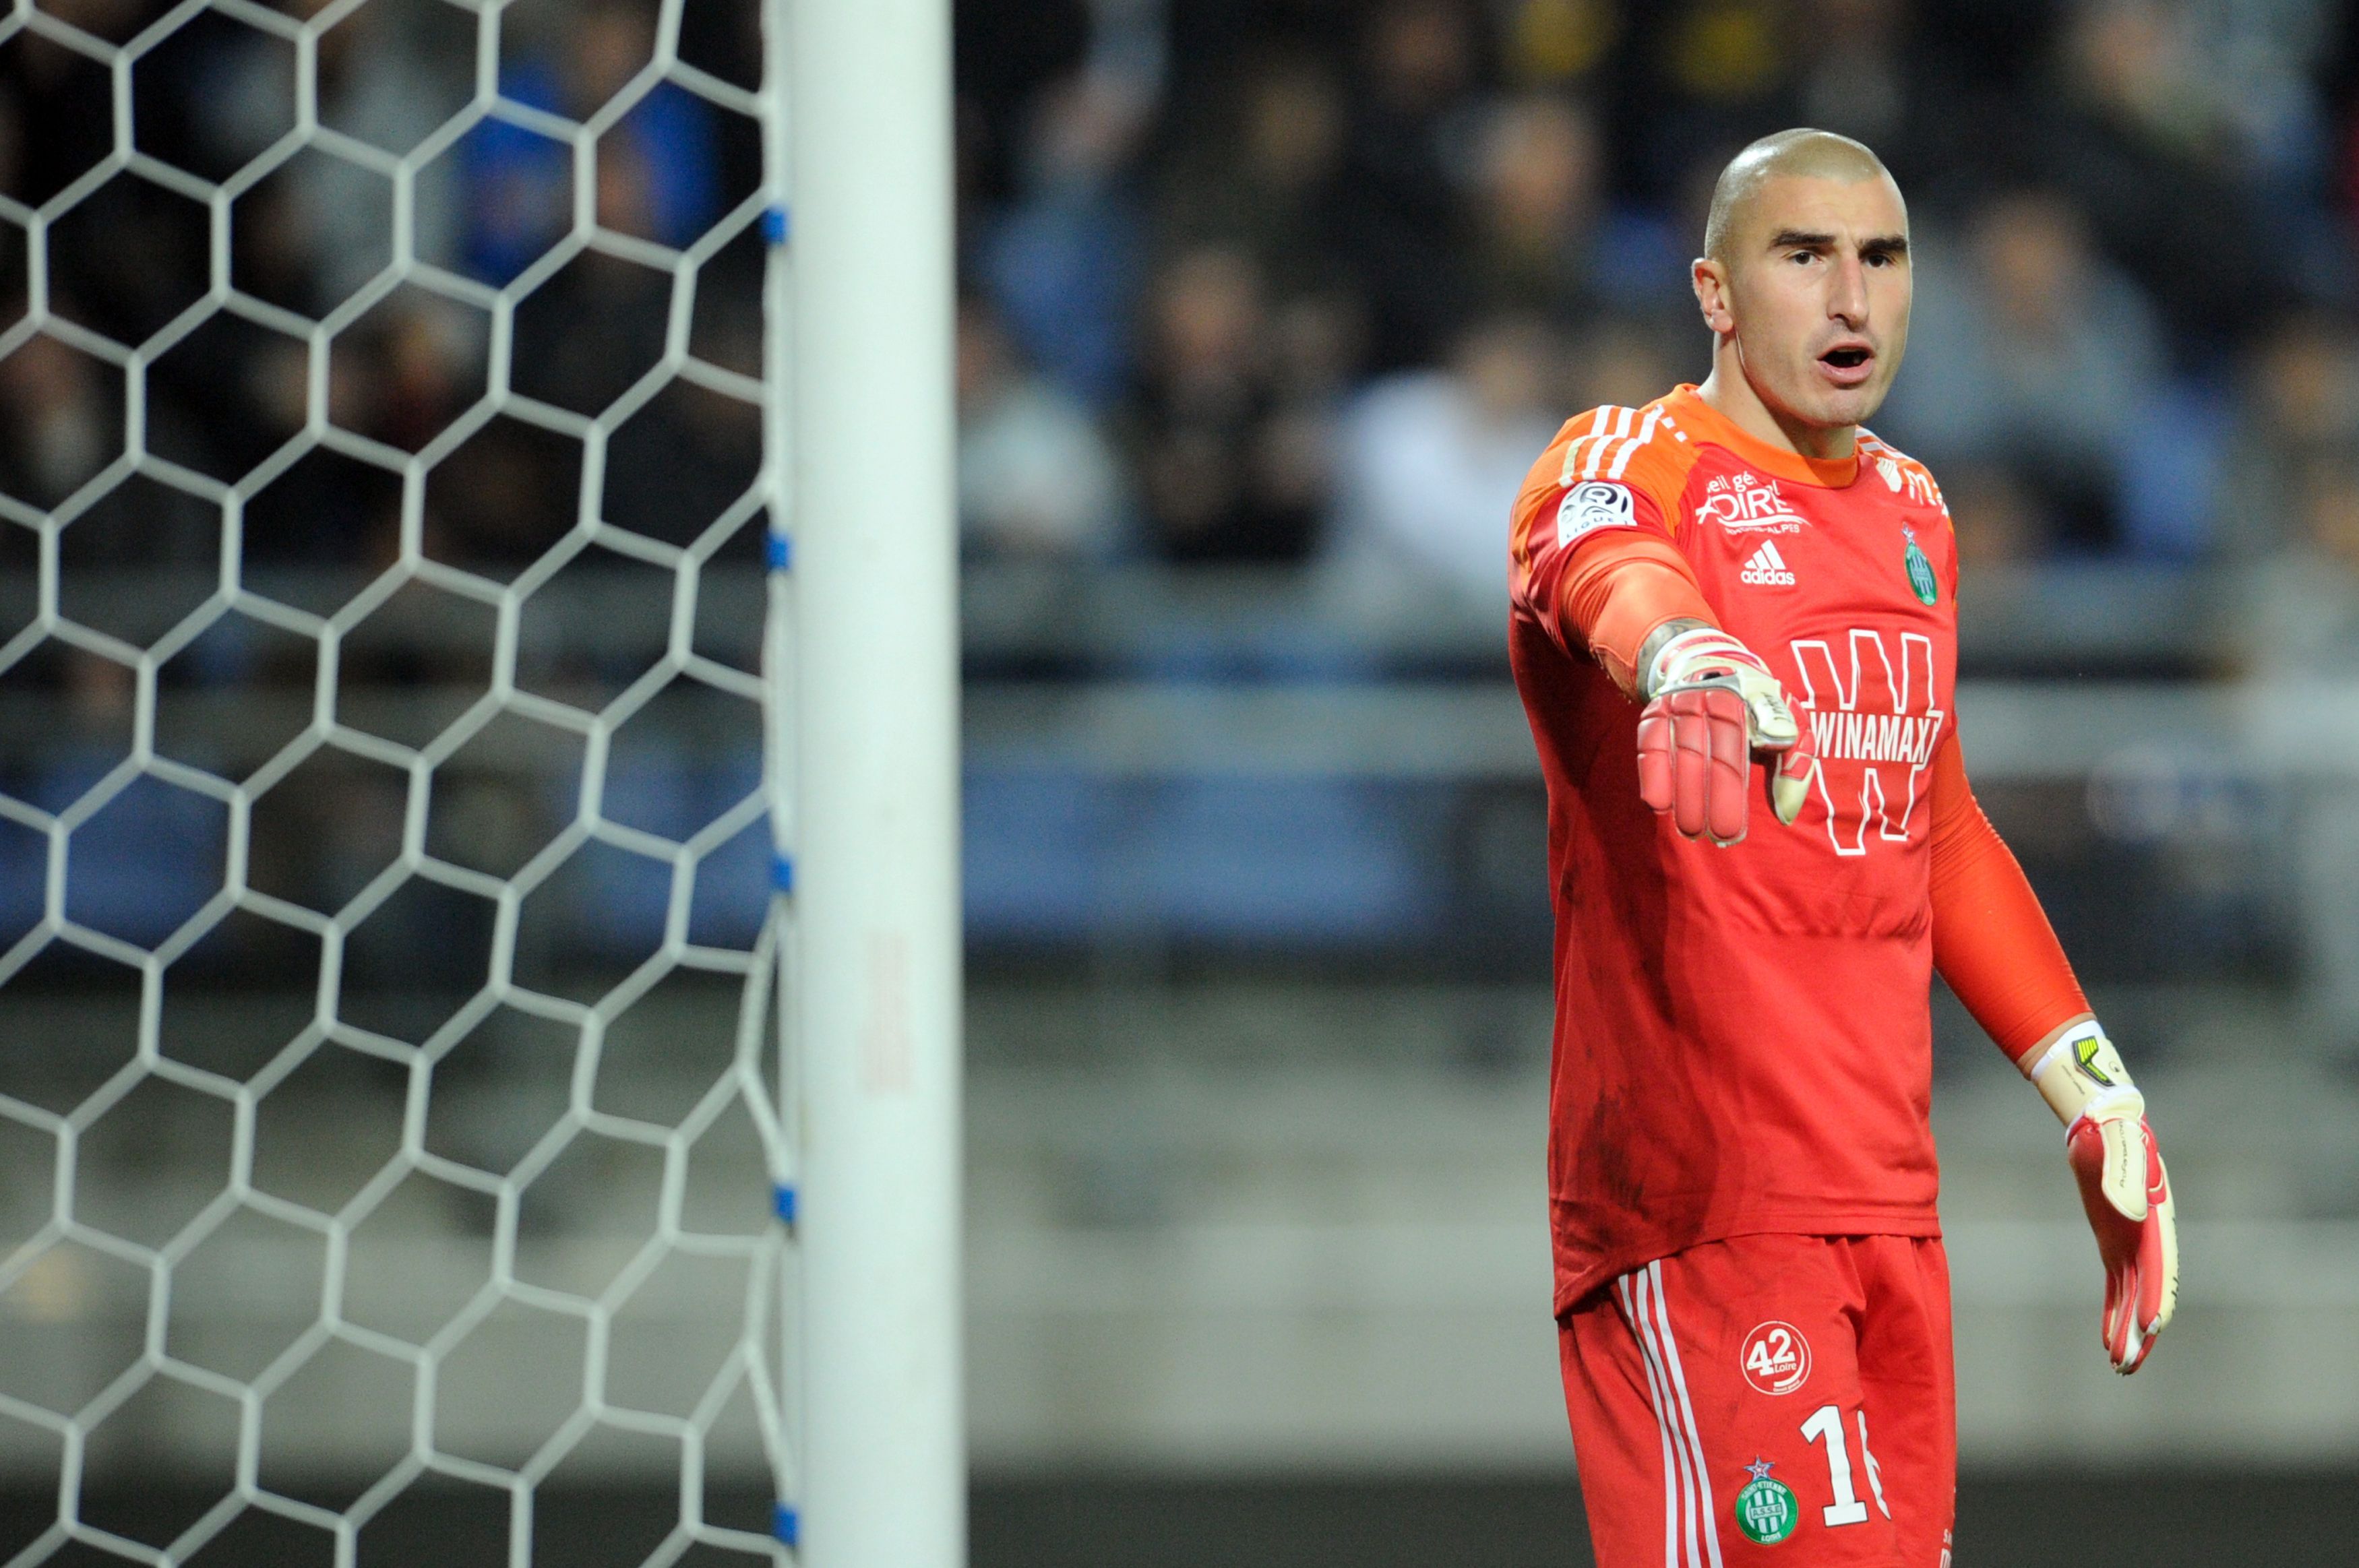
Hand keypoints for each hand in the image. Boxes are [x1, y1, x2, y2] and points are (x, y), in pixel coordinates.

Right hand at [1634, 625, 1816, 844]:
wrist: (1712, 663)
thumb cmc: (1758, 706)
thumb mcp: (1790, 722)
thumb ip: (1795, 763)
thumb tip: (1785, 813)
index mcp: (1744, 698)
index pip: (1732, 750)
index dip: (1730, 793)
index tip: (1733, 829)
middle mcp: (1706, 696)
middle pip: (1702, 755)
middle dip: (1707, 801)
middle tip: (1716, 837)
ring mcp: (1677, 703)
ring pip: (1676, 753)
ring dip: (1682, 796)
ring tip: (1691, 831)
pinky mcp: (1654, 711)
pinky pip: (1648, 744)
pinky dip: (1652, 775)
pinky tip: (1658, 805)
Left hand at [2066, 1111, 2176, 1372]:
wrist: (2107, 1123)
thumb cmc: (2112, 1131)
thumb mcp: (2113, 1144)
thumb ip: (2117, 1173)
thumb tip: (2125, 1210)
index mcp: (2153, 1219)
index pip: (2159, 1267)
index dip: (2157, 1298)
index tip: (2152, 1328)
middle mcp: (2148, 1238)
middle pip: (2148, 1292)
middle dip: (2140, 1329)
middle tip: (2128, 1364)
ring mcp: (2132, 1244)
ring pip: (2132, 1297)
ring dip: (2126, 1330)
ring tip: (2120, 1367)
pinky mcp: (2113, 1246)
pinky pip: (2116, 1287)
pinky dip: (2113, 1312)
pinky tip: (2107, 1341)